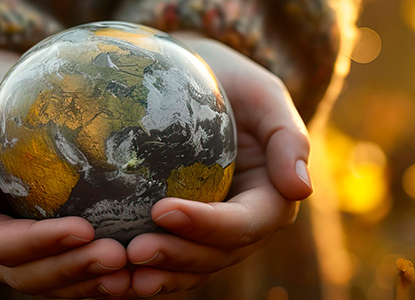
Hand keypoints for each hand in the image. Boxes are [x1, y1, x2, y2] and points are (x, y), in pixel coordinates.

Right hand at [0, 49, 130, 297]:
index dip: (39, 244)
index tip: (84, 229)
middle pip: (27, 274)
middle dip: (73, 270)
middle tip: (118, 257)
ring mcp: (14, 252)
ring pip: (51, 281)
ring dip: (90, 282)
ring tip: (131, 271)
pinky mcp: (42, 247)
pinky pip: (69, 270)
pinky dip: (98, 276)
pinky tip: (136, 269)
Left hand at [122, 34, 313, 296]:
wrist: (199, 83)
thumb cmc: (233, 83)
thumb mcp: (264, 96)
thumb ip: (288, 138)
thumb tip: (301, 190)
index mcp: (271, 199)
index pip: (244, 224)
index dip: (207, 225)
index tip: (162, 209)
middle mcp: (245, 227)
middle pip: (216, 256)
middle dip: (176, 256)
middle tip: (134, 250)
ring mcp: (212, 236)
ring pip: (191, 269)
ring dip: (158, 275)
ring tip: (121, 270)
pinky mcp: (183, 235)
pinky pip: (168, 263)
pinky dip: (144, 273)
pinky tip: (113, 274)